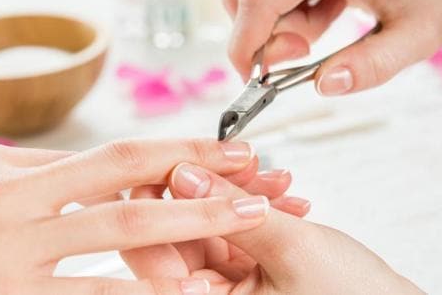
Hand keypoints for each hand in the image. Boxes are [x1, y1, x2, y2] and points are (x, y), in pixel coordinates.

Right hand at [0, 139, 269, 294]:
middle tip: (256, 187)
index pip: (116, 158)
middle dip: (200, 187)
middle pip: (129, 190)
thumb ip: (23, 171)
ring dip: (184, 241)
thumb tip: (67, 164)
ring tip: (236, 244)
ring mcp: (16, 260)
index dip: (179, 152)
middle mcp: (22, 209)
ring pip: (115, 245)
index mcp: (17, 172)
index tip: (229, 150)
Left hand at [124, 162, 423, 293]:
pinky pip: (237, 231)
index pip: (152, 252)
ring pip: (211, 225)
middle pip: (181, 233)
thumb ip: (228, 206)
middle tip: (239, 160)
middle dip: (213, 190)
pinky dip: (258, 209)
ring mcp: (228, 286)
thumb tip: (180, 172)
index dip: (158, 200)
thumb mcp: (288, 246)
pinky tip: (285, 195)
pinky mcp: (248, 272)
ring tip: (279, 179)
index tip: (177, 160)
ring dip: (243, 195)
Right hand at [224, 0, 441, 96]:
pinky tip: (325, 11)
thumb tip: (323, 84)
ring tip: (326, 27)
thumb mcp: (416, 39)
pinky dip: (287, 14)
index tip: (254, 81)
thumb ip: (372, 65)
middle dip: (262, 36)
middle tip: (305, 53)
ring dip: (279, 26)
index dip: (246, 45)